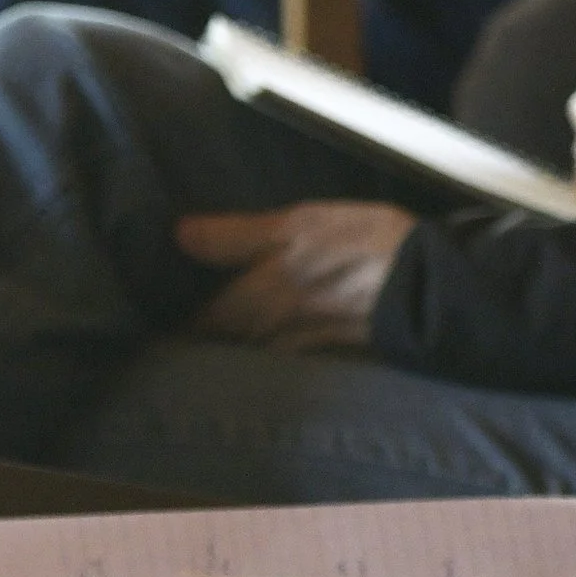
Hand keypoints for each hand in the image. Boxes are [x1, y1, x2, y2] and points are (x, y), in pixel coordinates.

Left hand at [176, 200, 414, 353]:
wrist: (427, 286)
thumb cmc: (361, 248)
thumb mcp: (297, 226)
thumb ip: (236, 235)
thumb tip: (180, 235)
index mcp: (254, 301)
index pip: (198, 322)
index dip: (172, 321)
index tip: (149, 315)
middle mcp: (268, 332)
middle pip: (218, 342)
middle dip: (193, 336)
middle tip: (165, 327)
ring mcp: (296, 344)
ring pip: (245, 349)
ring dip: (223, 344)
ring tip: (202, 333)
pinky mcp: (323, 345)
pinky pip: (275, 350)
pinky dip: (258, 344)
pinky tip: (257, 334)